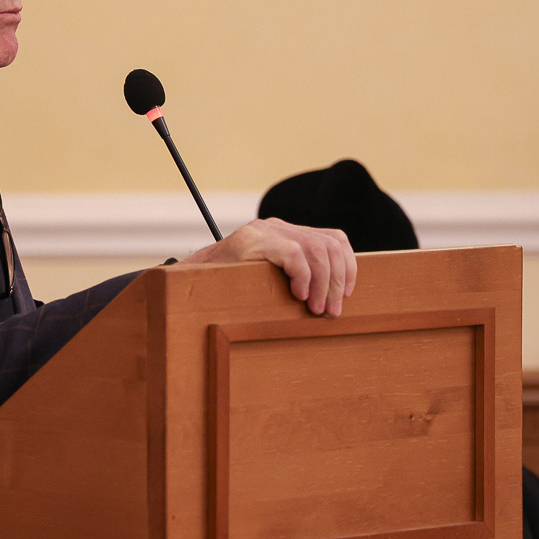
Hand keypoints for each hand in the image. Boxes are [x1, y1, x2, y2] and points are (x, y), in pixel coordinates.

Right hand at [178, 218, 356, 316]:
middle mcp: (278, 226)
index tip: (346, 294)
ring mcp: (265, 231)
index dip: (347, 266)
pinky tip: (298, 295)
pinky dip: (303, 276)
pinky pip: (293, 253)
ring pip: (316, 250)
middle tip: (332, 312)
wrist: (191, 283)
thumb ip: (295, 278)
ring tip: (316, 309)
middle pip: (329, 245)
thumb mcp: (270, 280)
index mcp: (287, 233)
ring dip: (323, 284)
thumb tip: (332, 300)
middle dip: (337, 281)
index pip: (333, 239)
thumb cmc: (232, 288)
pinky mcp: (252, 240)